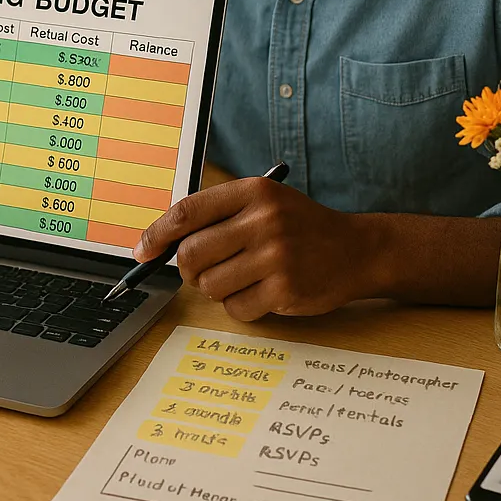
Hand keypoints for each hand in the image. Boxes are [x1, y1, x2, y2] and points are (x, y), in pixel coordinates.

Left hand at [134, 177, 381, 318]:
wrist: (357, 250)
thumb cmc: (299, 227)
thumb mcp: (264, 203)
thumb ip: (218, 215)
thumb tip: (161, 244)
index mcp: (253, 192)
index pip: (187, 212)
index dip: (157, 235)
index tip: (143, 252)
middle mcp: (264, 221)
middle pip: (191, 255)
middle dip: (189, 269)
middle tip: (203, 271)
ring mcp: (276, 257)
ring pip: (210, 286)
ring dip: (217, 289)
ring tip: (242, 278)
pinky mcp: (285, 290)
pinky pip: (236, 308)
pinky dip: (240, 306)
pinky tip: (262, 292)